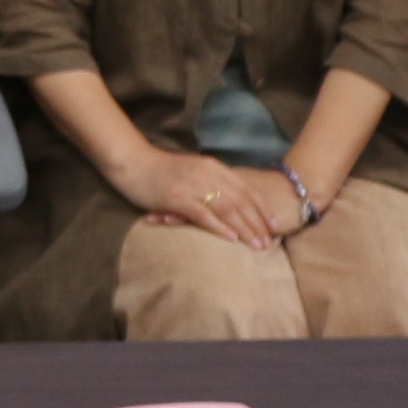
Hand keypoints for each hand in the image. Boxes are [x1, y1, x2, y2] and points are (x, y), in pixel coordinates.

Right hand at [104, 147, 299, 250]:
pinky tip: (231, 238)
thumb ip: (211, 181)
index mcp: (213, 167)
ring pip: (227, 209)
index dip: (262, 208)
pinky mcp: (177, 197)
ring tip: (257, 245)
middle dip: (257, 223)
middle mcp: (207, 174)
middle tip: (269, 242)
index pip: (246, 189)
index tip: (274, 225)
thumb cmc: (161, 170)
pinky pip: (204, 214)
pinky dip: (220, 226)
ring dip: (245, 229)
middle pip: (240, 201)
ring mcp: (192, 185)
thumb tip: (231, 199)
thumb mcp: (192, 170)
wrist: (132, 162)